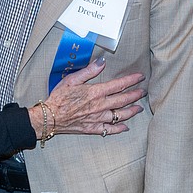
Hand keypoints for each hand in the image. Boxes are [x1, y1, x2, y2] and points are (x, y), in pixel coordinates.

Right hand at [31, 57, 145, 138]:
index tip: (139, 77)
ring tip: (139, 108)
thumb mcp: (72, 79)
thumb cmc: (59, 97)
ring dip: (131, 111)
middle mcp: (100, 106)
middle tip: (143, 91)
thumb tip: (102, 62)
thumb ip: (89, 71)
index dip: (131, 80)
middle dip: (135, 95)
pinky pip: (110, 130)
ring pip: (120, 115)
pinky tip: (125, 127)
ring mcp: (98, 118)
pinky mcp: (93, 128)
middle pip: (123, 100)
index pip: (118, 85)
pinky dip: (119, 128)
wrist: (50, 117)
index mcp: (95, 92)